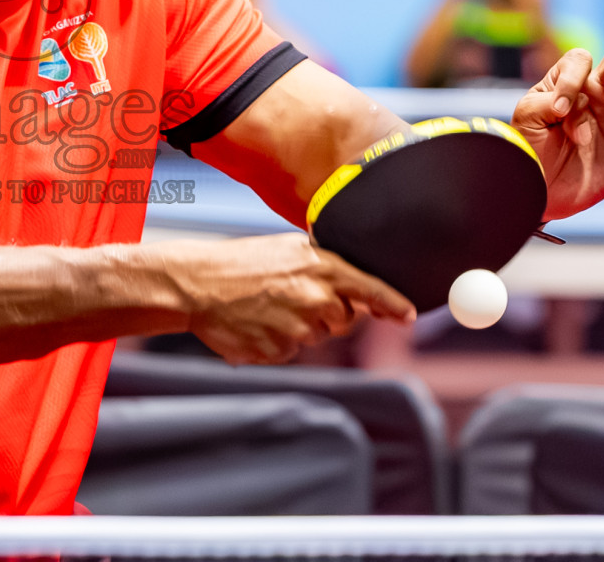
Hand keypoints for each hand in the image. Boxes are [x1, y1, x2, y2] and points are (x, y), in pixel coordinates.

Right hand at [186, 233, 413, 364]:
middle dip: (328, 312)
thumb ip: (324, 268)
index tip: (407, 315)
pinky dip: (277, 340)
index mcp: (321, 268)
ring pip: (317, 336)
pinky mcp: (280, 352)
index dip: (393, 305)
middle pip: (345, 319)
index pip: (371, 290)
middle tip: (291, 296)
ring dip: (299, 326)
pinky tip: (256, 322)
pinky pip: (292, 351)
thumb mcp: (288, 251)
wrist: (196, 285)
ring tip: (266, 306)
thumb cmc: (239, 264)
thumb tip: (353, 290)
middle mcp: (316, 299)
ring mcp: (299, 328)